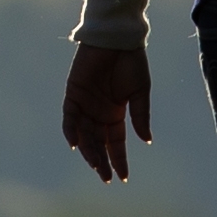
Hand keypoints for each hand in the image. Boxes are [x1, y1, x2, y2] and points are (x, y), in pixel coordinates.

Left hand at [59, 45, 153, 183]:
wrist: (117, 39)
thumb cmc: (131, 62)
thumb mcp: (140, 92)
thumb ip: (140, 116)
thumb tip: (147, 140)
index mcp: (115, 113)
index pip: (115, 143)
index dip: (119, 159)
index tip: (123, 177)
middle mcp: (98, 112)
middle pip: (98, 143)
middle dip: (102, 161)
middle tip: (106, 177)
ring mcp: (85, 104)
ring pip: (84, 134)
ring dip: (88, 150)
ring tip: (95, 166)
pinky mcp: (73, 94)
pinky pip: (69, 117)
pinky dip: (71, 131)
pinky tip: (75, 144)